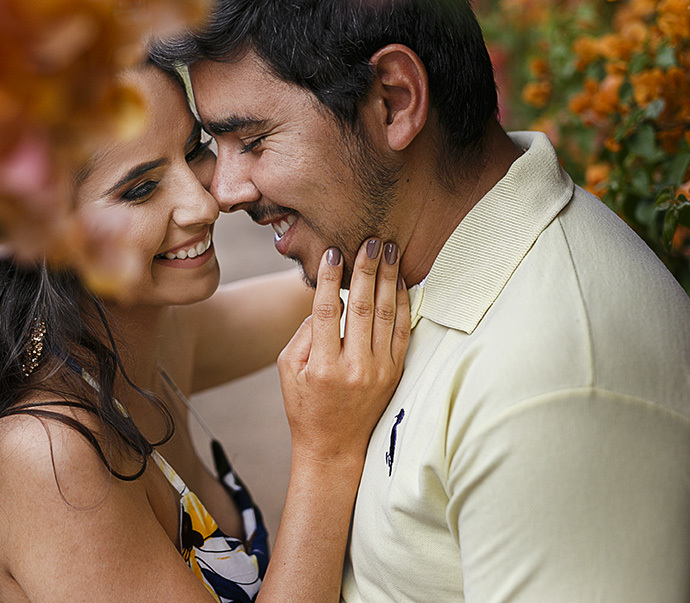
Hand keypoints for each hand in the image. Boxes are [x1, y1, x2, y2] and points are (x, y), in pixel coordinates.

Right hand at [277, 239, 409, 465]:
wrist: (335, 447)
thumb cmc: (305, 406)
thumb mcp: (287, 370)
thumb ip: (304, 334)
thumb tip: (325, 301)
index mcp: (322, 366)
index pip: (326, 310)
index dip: (329, 279)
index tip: (333, 253)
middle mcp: (353, 367)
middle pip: (361, 306)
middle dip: (366, 269)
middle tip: (370, 241)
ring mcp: (379, 371)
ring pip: (385, 314)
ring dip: (388, 279)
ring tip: (388, 251)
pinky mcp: (395, 373)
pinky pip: (402, 332)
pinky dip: (402, 304)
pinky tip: (400, 282)